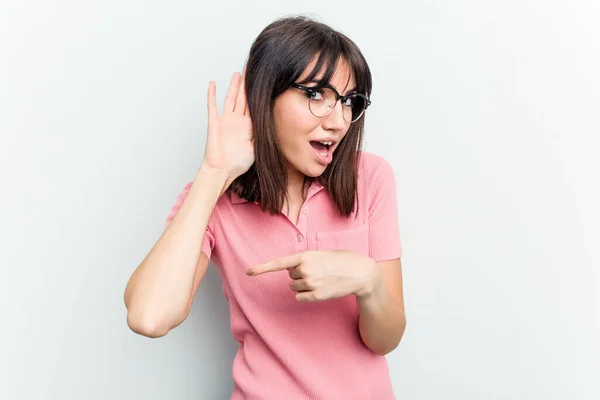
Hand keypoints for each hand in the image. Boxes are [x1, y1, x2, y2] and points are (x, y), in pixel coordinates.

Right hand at [202, 67, 253, 182]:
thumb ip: (261, 136)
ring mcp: (225, 120)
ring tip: (237, 74)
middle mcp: (237, 121)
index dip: (259, 94)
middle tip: (252, 71)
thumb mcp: (256, 149)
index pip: (255, 106)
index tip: (264, 83)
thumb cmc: (237, 164)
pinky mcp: (214, 123)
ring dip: (234, 86)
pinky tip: (213, 84)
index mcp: (248, 126)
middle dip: (247, 85)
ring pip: (231, 98)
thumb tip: (272, 125)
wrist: (222, 171)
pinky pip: (213, 106)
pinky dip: (212, 95)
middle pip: (243, 98)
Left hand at [246, 250, 381, 301]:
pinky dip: (307, 295)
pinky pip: (301, 297)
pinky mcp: (316, 296)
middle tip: (318, 271)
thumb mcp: (321, 253)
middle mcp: (305, 270)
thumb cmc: (342, 260)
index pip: (279, 263)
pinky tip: (321, 289)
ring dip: (304, 284)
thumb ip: (305, 260)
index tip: (249, 272)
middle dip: (300, 274)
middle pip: (290, 276)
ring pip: (295, 287)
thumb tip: (292, 272)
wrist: (360, 273)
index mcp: (305, 256)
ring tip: (322, 279)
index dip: (262, 268)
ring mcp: (310, 284)